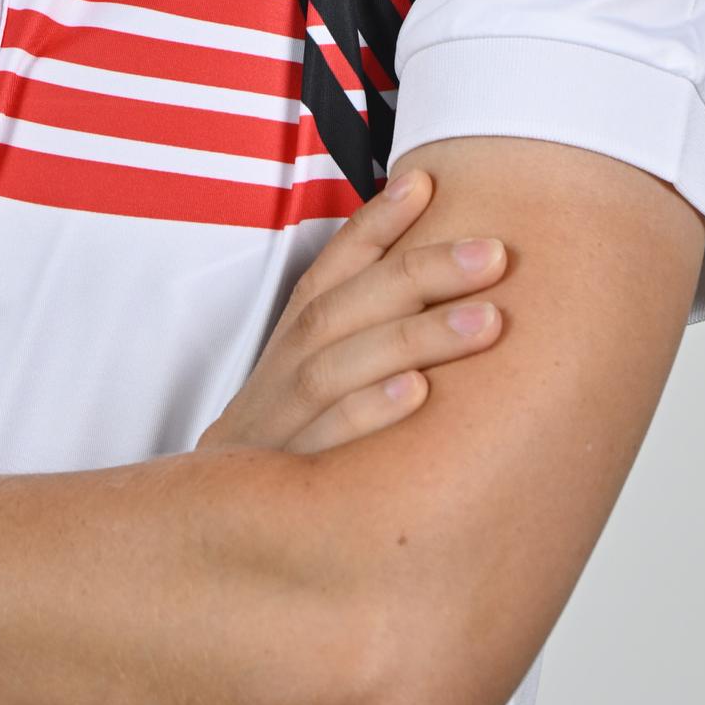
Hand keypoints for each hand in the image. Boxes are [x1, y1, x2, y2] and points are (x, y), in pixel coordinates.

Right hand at [193, 170, 506, 458]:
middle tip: (493, 254)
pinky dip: (368, 412)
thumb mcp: (315, 371)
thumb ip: (365, 320)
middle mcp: (287, 368)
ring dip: (413, 337)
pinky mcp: (282, 478)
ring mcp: (280, 420)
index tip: (424, 182)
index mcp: (296, 338)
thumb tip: (436, 257)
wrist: (211, 522)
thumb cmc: (289, 433)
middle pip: (346, 307)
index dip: (376, 223)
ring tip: (487, 321)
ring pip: (340, 366)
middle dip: (420, 272)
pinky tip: (420, 393)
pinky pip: (325, 442)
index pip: (333, 268)